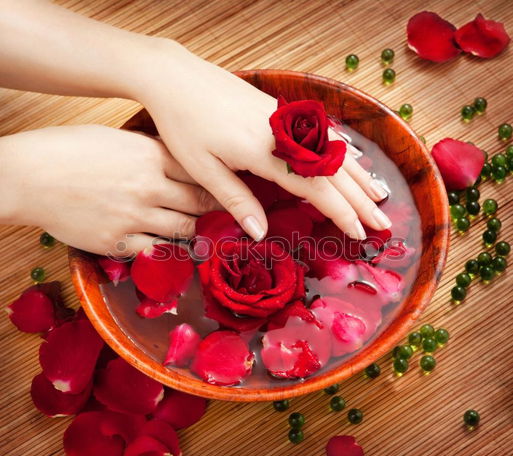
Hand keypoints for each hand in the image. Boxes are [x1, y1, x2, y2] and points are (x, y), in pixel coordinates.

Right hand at [0, 125, 219, 254]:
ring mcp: (134, 217)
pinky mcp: (118, 242)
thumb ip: (151, 153)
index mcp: (150, 156)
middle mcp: (149, 187)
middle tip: (230, 217)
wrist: (28, 176)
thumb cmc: (69, 150)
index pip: (201, 173)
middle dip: (216, 211)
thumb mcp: (117, 139)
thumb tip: (177, 163)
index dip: (220, 185)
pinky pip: (157, 252)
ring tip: (209, 235)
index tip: (232, 191)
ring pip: (184, 230)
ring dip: (198, 232)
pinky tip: (179, 253)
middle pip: (199, 203)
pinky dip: (171, 252)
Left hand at [136, 41, 390, 240]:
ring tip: (378, 194)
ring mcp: (288, 119)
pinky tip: (352, 157)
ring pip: (334, 150)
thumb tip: (260, 234)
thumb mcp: (204, 169)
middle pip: (334, 172)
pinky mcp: (282, 110)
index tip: (359, 232)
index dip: (341, 213)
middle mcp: (286, 134)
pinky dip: (342, 150)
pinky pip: (323, 133)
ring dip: (358, 175)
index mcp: (267, 153)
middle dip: (360, 200)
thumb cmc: (184, 125)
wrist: (177, 78)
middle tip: (382, 223)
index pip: (317, 189)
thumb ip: (237, 201)